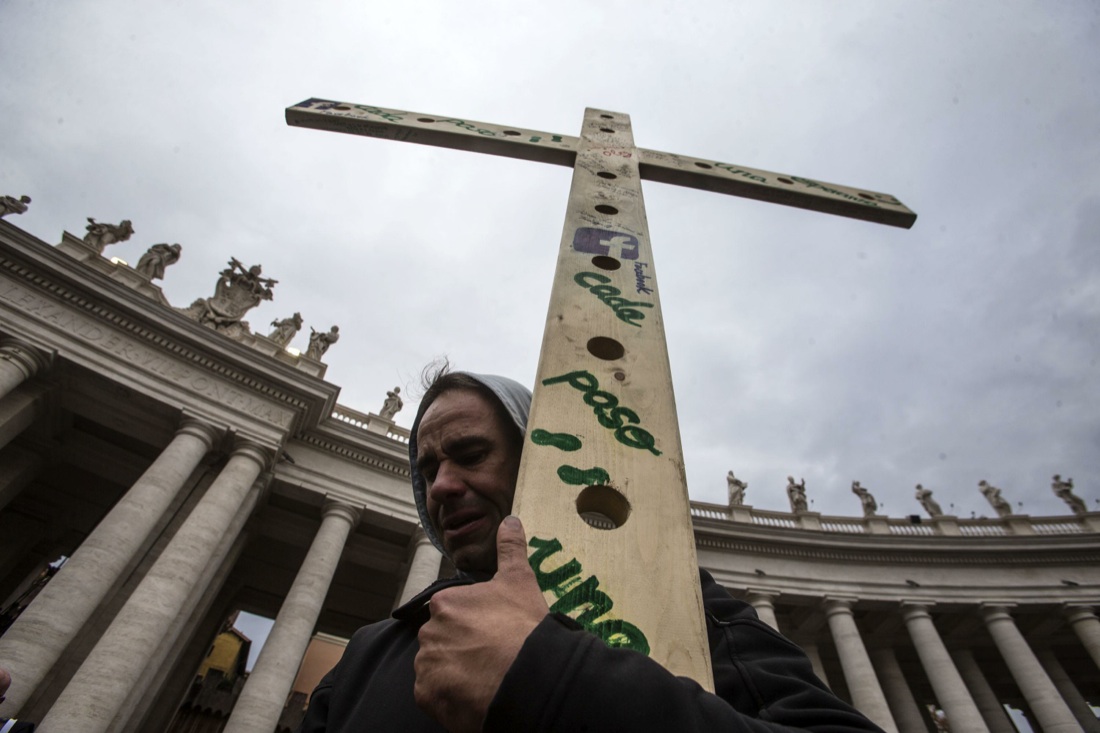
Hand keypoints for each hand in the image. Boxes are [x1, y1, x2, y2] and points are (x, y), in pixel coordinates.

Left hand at [414, 515, 548, 731]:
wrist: (528, 676)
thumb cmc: (523, 626)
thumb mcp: (520, 581)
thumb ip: (510, 548)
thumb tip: (510, 519)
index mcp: (445, 603)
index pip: (453, 614)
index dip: (475, 625)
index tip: (493, 634)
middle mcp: (428, 632)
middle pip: (443, 640)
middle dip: (463, 648)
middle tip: (491, 657)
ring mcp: (426, 665)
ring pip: (438, 667)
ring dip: (455, 672)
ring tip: (485, 677)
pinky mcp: (427, 695)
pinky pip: (434, 694)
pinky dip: (450, 696)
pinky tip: (475, 693)